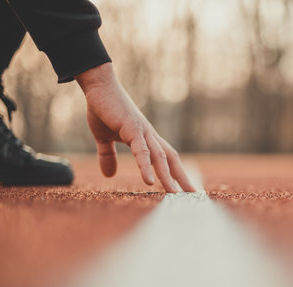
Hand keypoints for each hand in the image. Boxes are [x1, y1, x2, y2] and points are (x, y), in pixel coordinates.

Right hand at [75, 63, 195, 192]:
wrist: (98, 86)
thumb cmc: (103, 108)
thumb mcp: (104, 138)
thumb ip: (108, 156)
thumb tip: (108, 175)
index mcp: (145, 138)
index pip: (166, 158)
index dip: (177, 172)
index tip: (185, 188)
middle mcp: (149, 135)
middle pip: (171, 159)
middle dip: (182, 177)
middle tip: (193, 195)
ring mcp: (142, 131)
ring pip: (160, 157)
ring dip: (167, 176)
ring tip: (173, 194)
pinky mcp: (132, 128)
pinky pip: (141, 151)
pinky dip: (146, 166)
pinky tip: (149, 181)